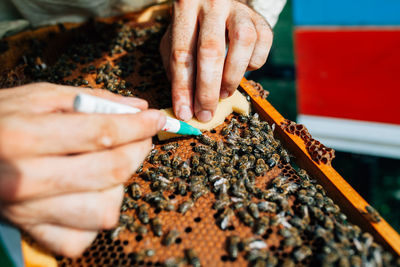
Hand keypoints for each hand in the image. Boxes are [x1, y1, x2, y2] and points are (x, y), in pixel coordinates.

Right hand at [0, 83, 165, 256]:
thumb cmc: (0, 120)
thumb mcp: (38, 97)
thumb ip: (90, 99)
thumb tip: (137, 107)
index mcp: (26, 137)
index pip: (102, 133)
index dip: (138, 126)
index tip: (156, 118)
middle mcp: (27, 179)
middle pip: (111, 171)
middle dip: (138, 151)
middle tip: (140, 138)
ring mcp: (29, 211)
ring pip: (103, 211)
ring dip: (117, 187)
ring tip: (106, 168)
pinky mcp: (31, 230)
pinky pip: (80, 239)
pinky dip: (93, 218)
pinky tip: (86, 196)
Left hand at [160, 0, 271, 121]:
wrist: (218, 2)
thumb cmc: (193, 29)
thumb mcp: (175, 40)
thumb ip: (176, 68)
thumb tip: (185, 105)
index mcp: (185, 7)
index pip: (181, 53)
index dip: (182, 88)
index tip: (184, 112)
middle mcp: (213, 4)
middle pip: (210, 51)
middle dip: (207, 90)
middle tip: (205, 114)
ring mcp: (239, 10)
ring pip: (242, 42)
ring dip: (232, 77)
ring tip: (224, 94)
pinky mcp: (260, 20)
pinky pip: (262, 44)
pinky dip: (253, 64)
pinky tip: (241, 69)